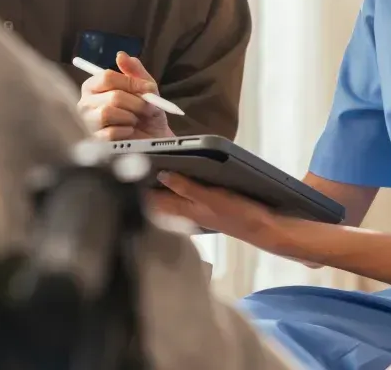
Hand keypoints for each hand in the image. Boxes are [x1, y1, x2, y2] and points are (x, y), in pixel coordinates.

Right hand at [77, 51, 172, 139]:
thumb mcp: (145, 87)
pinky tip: (128, 132)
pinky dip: (126, 131)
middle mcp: (86, 103)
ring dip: (130, 117)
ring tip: (134, 120)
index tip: (147, 89)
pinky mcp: (94, 141)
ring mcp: (87, 123)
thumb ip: (134, 70)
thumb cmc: (146, 112)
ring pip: (108, 112)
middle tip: (147, 109)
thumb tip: (120, 55)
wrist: (152, 137)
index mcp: (94, 86)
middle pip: (112, 96)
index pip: (107, 77)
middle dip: (136, 103)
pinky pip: (110, 132)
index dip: (130, 82)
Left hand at [149, 172, 286, 250]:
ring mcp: (195, 210)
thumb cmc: (239, 214)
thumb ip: (186, 187)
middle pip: (158, 199)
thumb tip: (162, 175)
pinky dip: (177, 186)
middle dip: (146, 183)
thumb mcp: (211, 197)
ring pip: (170, 198)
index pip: (152, 201)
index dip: (138, 186)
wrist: (263, 228)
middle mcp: (186, 212)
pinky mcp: (205, 208)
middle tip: (136, 162)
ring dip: (161, 184)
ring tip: (151, 164)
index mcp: (184, 210)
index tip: (127, 168)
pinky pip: (184, 197)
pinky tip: (178, 176)